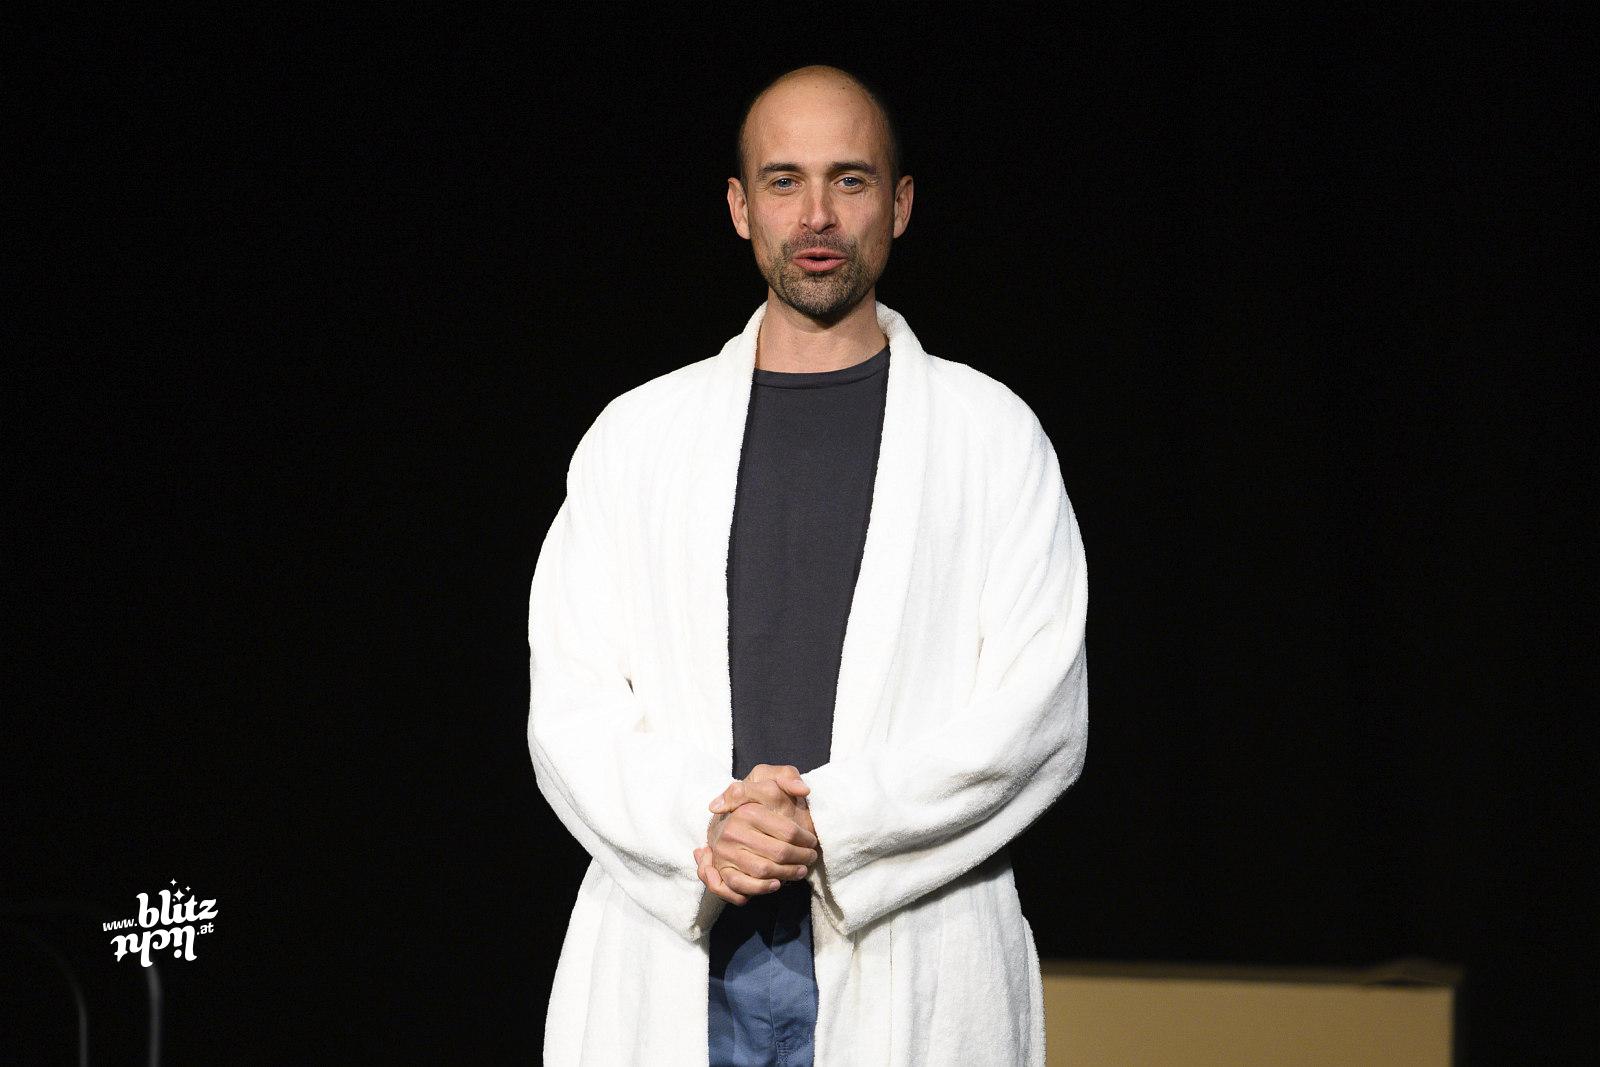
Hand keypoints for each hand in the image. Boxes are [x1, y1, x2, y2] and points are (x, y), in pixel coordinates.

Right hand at [694, 765, 818, 905]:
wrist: (732, 817)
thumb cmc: (761, 798)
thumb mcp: (773, 779)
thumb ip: (788, 776)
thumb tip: (803, 790)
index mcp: (747, 810)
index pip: (789, 833)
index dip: (807, 840)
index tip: (812, 841)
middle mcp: (732, 831)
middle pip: (779, 854)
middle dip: (801, 859)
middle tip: (810, 858)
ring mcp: (724, 852)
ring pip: (764, 871)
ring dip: (787, 875)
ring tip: (799, 870)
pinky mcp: (720, 869)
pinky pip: (741, 886)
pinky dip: (760, 888)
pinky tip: (776, 884)